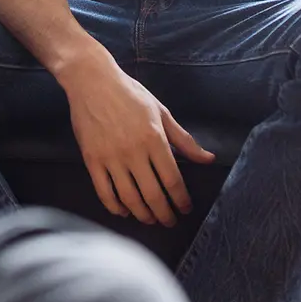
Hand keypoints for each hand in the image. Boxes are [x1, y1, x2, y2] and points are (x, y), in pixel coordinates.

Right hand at [58, 48, 214, 226]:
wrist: (92, 80)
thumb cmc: (129, 93)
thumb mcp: (161, 112)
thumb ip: (184, 139)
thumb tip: (208, 159)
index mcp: (154, 139)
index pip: (173, 181)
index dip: (181, 201)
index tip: (185, 209)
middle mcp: (134, 151)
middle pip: (153, 195)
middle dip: (165, 214)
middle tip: (170, 221)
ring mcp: (110, 157)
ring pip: (130, 198)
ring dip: (143, 214)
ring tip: (150, 218)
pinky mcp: (92, 159)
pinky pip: (104, 191)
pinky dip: (115, 206)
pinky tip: (124, 211)